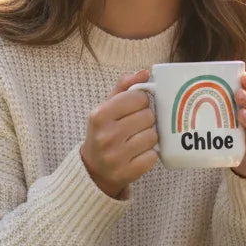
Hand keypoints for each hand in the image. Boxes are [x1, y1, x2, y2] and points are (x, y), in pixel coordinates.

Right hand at [80, 69, 158, 197]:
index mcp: (100, 115)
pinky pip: (153, 156)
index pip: (138, 97)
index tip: (134, 109)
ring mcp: (116, 156)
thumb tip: (145, 72)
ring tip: (136, 140)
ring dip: (149, 137)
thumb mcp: (106, 107)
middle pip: (148, 116)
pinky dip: (149, 155)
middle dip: (146, 120)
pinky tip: (137, 155)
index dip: (141, 102)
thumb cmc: (104, 132)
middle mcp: (106, 135)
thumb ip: (124, 87)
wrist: (93, 170)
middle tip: (135, 126)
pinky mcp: (127, 172)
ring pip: (152, 136)